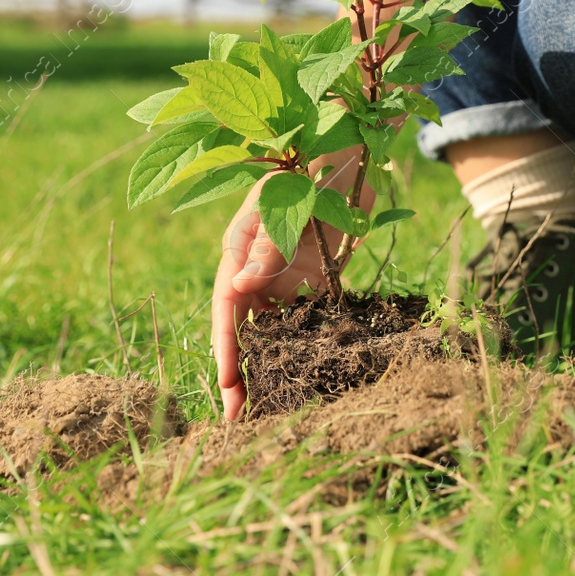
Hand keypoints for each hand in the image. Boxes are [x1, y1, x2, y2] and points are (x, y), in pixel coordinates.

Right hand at [211, 177, 345, 419]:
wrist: (348, 158)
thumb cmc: (309, 172)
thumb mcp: (284, 206)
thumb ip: (266, 245)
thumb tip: (237, 287)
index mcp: (238, 249)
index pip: (226, 306)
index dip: (226, 346)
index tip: (228, 382)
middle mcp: (256, 268)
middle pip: (242, 327)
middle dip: (239, 371)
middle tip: (238, 417)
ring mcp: (284, 276)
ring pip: (270, 330)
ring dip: (268, 366)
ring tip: (269, 407)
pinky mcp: (313, 281)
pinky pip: (303, 320)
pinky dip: (301, 347)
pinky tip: (306, 376)